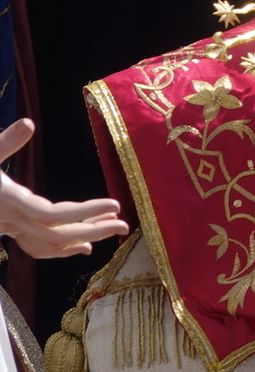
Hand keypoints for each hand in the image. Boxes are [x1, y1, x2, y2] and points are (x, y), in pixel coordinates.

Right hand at [0, 119, 128, 257]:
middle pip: (57, 235)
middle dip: (93, 230)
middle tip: (125, 225)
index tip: (114, 204)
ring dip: (82, 239)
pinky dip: (61, 248)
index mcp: (9, 202)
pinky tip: (80, 247)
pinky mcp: (7, 228)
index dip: (85, 212)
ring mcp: (8, 228)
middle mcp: (10, 221)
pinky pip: (37, 247)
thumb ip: (5, 142)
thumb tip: (28, 123)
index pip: (53, 215)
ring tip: (112, 231)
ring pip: (49, 244)